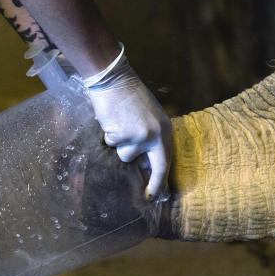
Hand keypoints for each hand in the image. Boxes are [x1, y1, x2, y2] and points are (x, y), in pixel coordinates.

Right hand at [83, 47, 170, 199]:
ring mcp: (138, 135)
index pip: (166, 160)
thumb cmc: (130, 96)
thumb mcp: (149, 117)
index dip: (162, 179)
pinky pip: (111, 143)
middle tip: (149, 197)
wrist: (113, 79)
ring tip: (119, 124)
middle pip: (154, 166)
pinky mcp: (121, 134)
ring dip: (119, 144)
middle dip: (153, 184)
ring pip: (124, 155)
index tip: (160, 195)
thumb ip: (150, 139)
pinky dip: (108, 134)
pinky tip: (111, 119)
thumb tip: (146, 165)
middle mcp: (155, 134)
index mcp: (165, 129)